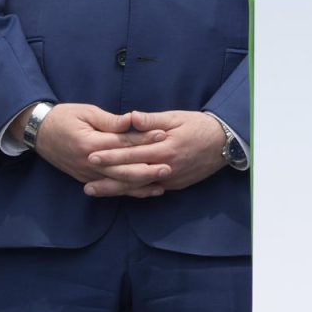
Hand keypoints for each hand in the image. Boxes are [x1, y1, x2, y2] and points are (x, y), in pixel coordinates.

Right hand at [26, 103, 169, 197]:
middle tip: (169, 166)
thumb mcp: (87, 112)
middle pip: (122, 169)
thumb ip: (111, 120)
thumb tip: (132, 119)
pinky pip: (110, 187)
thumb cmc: (64, 117)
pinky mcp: (86, 178)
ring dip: (140, 184)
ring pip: (117, 183)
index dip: (144, 138)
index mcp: (89, 143)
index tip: (164, 134)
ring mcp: (86, 174)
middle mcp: (88, 162)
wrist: (38, 131)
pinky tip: (145, 191)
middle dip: (146, 169)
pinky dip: (128, 190)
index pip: (121, 143)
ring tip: (162, 183)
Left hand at [84, 110, 227, 195]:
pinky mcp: (176, 185)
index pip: (131, 153)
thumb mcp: (177, 117)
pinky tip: (119, 193)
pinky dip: (133, 192)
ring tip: (93, 190)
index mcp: (165, 148)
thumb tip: (131, 117)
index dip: (110, 155)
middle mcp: (166, 167)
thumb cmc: (200, 126)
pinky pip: (150, 190)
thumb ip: (152, 121)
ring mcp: (171, 179)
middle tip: (85, 179)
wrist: (226, 142)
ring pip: (138, 187)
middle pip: (130, 175)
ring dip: (114, 189)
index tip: (91, 155)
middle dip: (106, 176)